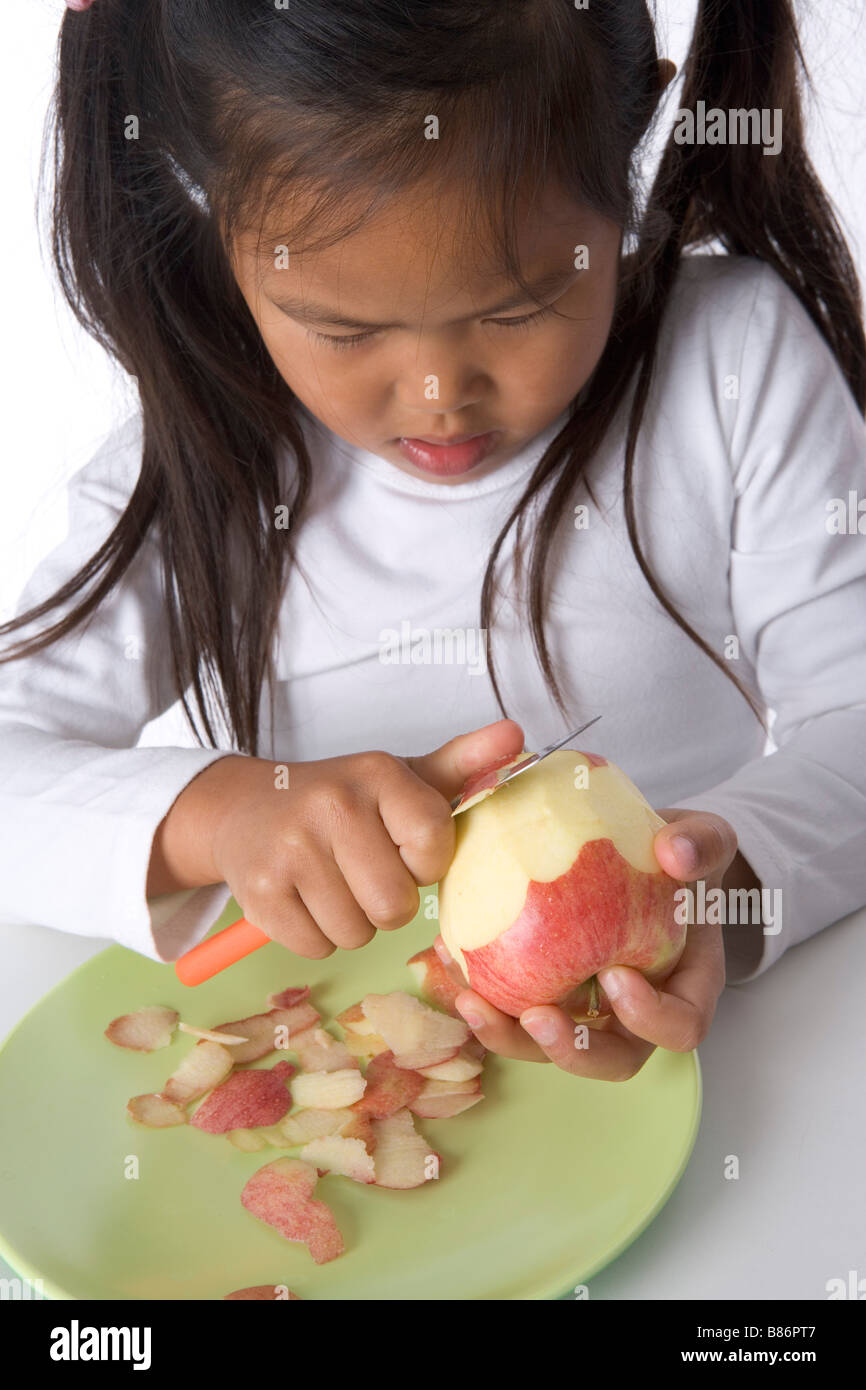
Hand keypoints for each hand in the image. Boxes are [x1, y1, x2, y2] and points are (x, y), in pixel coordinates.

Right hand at [194, 719, 525, 957]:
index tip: (402, 850)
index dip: (423, 863)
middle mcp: (332, 805)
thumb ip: (462, 762)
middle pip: (394, 905)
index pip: (432, 843)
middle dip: (386, 903)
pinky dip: (314, 935)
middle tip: (364, 874)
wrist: (244, 808)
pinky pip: (315, 947)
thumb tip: (516, 733)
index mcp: (377, 774)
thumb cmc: (338, 800)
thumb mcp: (399, 777)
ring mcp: (291, 849)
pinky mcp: (259, 892)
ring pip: (356, 933)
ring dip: (351, 922)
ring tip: (331, 883)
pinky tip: (302, 897)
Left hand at [433, 808, 738, 1080]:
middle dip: (572, 1049)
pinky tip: (448, 955)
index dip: (650, 1017)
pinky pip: (514, 1006)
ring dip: (509, 1036)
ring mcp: (589, 1006)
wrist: (641, 851)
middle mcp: (637, 1012)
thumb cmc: (679, 855)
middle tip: (535, 1016)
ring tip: (472, 1002)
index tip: (615, 975)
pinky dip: (481, 992)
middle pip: (612, 1058)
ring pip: (551, 1045)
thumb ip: (701, 845)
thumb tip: (675, 851)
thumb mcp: (705, 839)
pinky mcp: (546, 988)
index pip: (680, 1026)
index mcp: (686, 986)